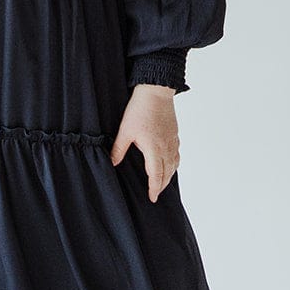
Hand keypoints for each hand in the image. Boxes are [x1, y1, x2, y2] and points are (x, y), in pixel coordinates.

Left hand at [110, 84, 179, 202]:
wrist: (156, 92)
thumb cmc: (140, 109)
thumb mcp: (125, 130)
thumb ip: (119, 149)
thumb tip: (112, 163)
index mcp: (154, 149)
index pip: (156, 175)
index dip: (154, 188)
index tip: (152, 198)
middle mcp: (166, 147)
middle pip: (167, 172)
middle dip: (162, 185)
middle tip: (156, 194)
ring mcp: (172, 141)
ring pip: (174, 164)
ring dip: (169, 176)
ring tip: (163, 183)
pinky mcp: (174, 134)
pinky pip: (177, 154)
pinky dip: (174, 163)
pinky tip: (170, 165)